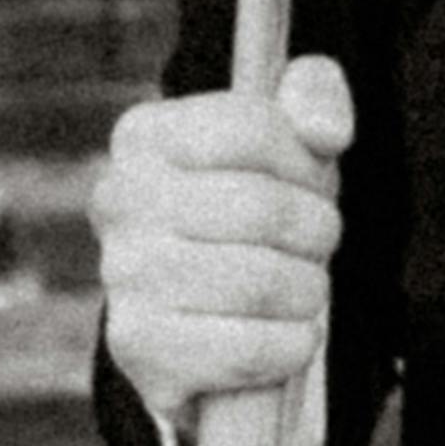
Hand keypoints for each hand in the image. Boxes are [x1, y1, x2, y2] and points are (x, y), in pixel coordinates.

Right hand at [96, 56, 350, 445]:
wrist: (204, 318)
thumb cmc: (254, 210)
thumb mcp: (288, 139)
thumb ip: (315, 97)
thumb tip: (326, 130)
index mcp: (145, 134)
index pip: (252, 127)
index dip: (305, 162)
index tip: (310, 184)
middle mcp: (118, 198)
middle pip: (262, 208)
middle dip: (317, 231)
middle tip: (318, 245)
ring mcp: (122, 276)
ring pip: (262, 283)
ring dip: (309, 291)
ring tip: (304, 289)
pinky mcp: (140, 348)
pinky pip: (251, 349)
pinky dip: (292, 345)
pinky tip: (286, 334)